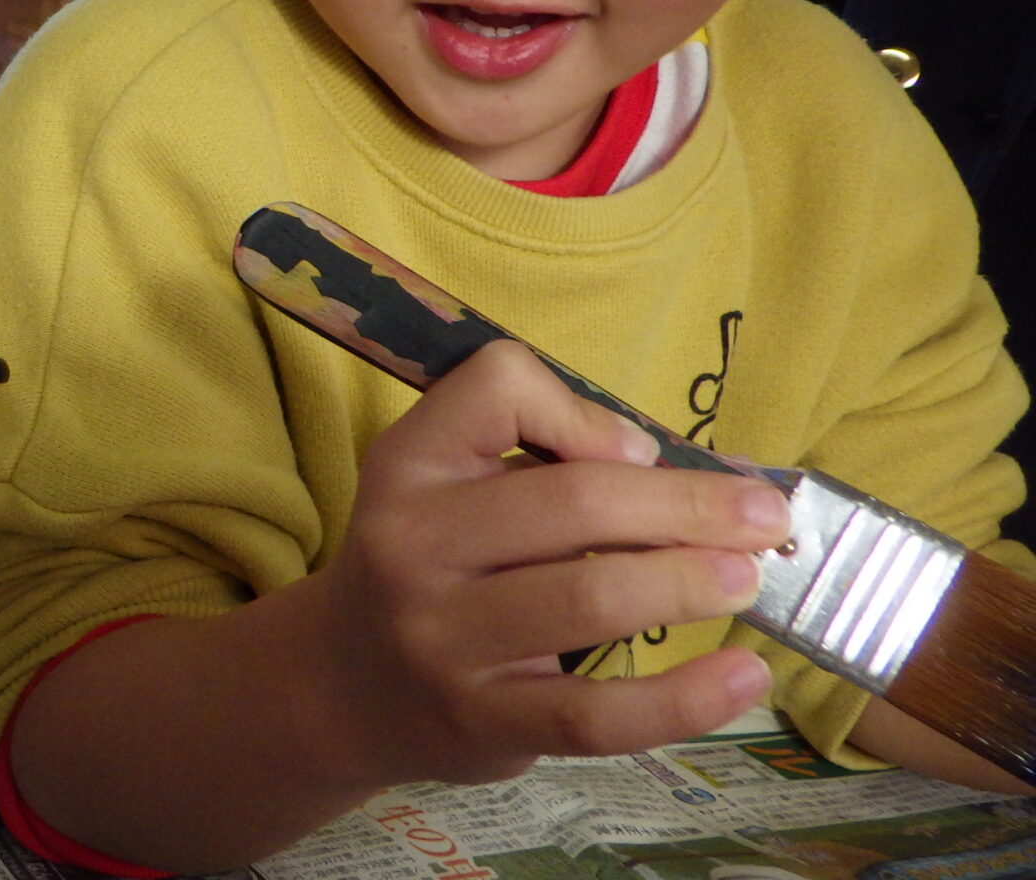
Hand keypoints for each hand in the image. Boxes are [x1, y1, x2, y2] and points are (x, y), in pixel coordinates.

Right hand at [311, 343, 791, 788]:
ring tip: (748, 578)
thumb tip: (693, 476)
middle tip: (763, 517)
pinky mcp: (481, 720)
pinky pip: (597, 713)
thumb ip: (547, 461)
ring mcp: (442, 639)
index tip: (633, 452)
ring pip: (590, 598)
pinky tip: (742, 676)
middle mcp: (413, 545)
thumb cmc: (433, 567)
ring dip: (691, 580)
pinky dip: (685, 697)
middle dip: (688, 504)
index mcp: (409, 465)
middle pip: (571, 500)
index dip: (583, 411)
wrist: (347, 685)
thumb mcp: (450, 486)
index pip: (497, 389)